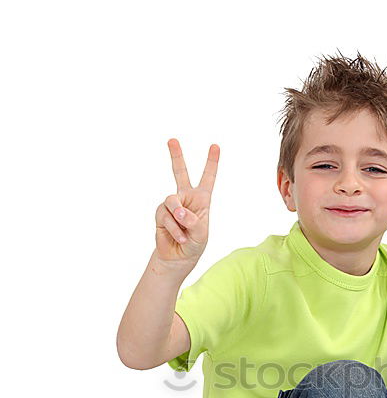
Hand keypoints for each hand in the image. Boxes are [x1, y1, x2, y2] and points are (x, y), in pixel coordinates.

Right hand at [154, 138, 219, 265]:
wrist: (178, 257)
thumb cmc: (194, 244)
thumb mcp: (200, 234)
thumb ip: (193, 221)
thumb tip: (179, 211)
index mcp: (201, 199)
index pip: (207, 178)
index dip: (211, 162)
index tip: (215, 146)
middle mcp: (185, 197)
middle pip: (180, 173)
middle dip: (176, 156)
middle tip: (172, 140)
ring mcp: (172, 205)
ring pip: (172, 201)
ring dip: (179, 217)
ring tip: (184, 230)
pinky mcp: (161, 213)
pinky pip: (166, 216)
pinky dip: (173, 229)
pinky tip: (179, 237)